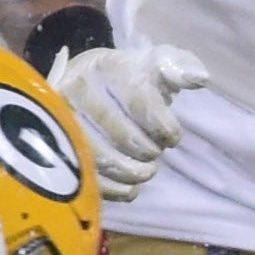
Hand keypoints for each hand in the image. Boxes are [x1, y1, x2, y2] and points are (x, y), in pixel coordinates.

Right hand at [43, 41, 207, 196]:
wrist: (84, 83)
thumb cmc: (127, 78)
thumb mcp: (154, 65)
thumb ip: (178, 68)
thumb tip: (200, 77)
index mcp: (107, 66)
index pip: (140, 102)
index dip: (164, 128)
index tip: (172, 137)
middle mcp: (78, 89)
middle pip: (122, 135)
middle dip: (148, 151)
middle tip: (155, 153)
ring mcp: (61, 119)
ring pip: (101, 158)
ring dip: (132, 172)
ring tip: (145, 171)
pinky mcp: (54, 145)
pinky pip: (84, 175)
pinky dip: (113, 189)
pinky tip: (129, 187)